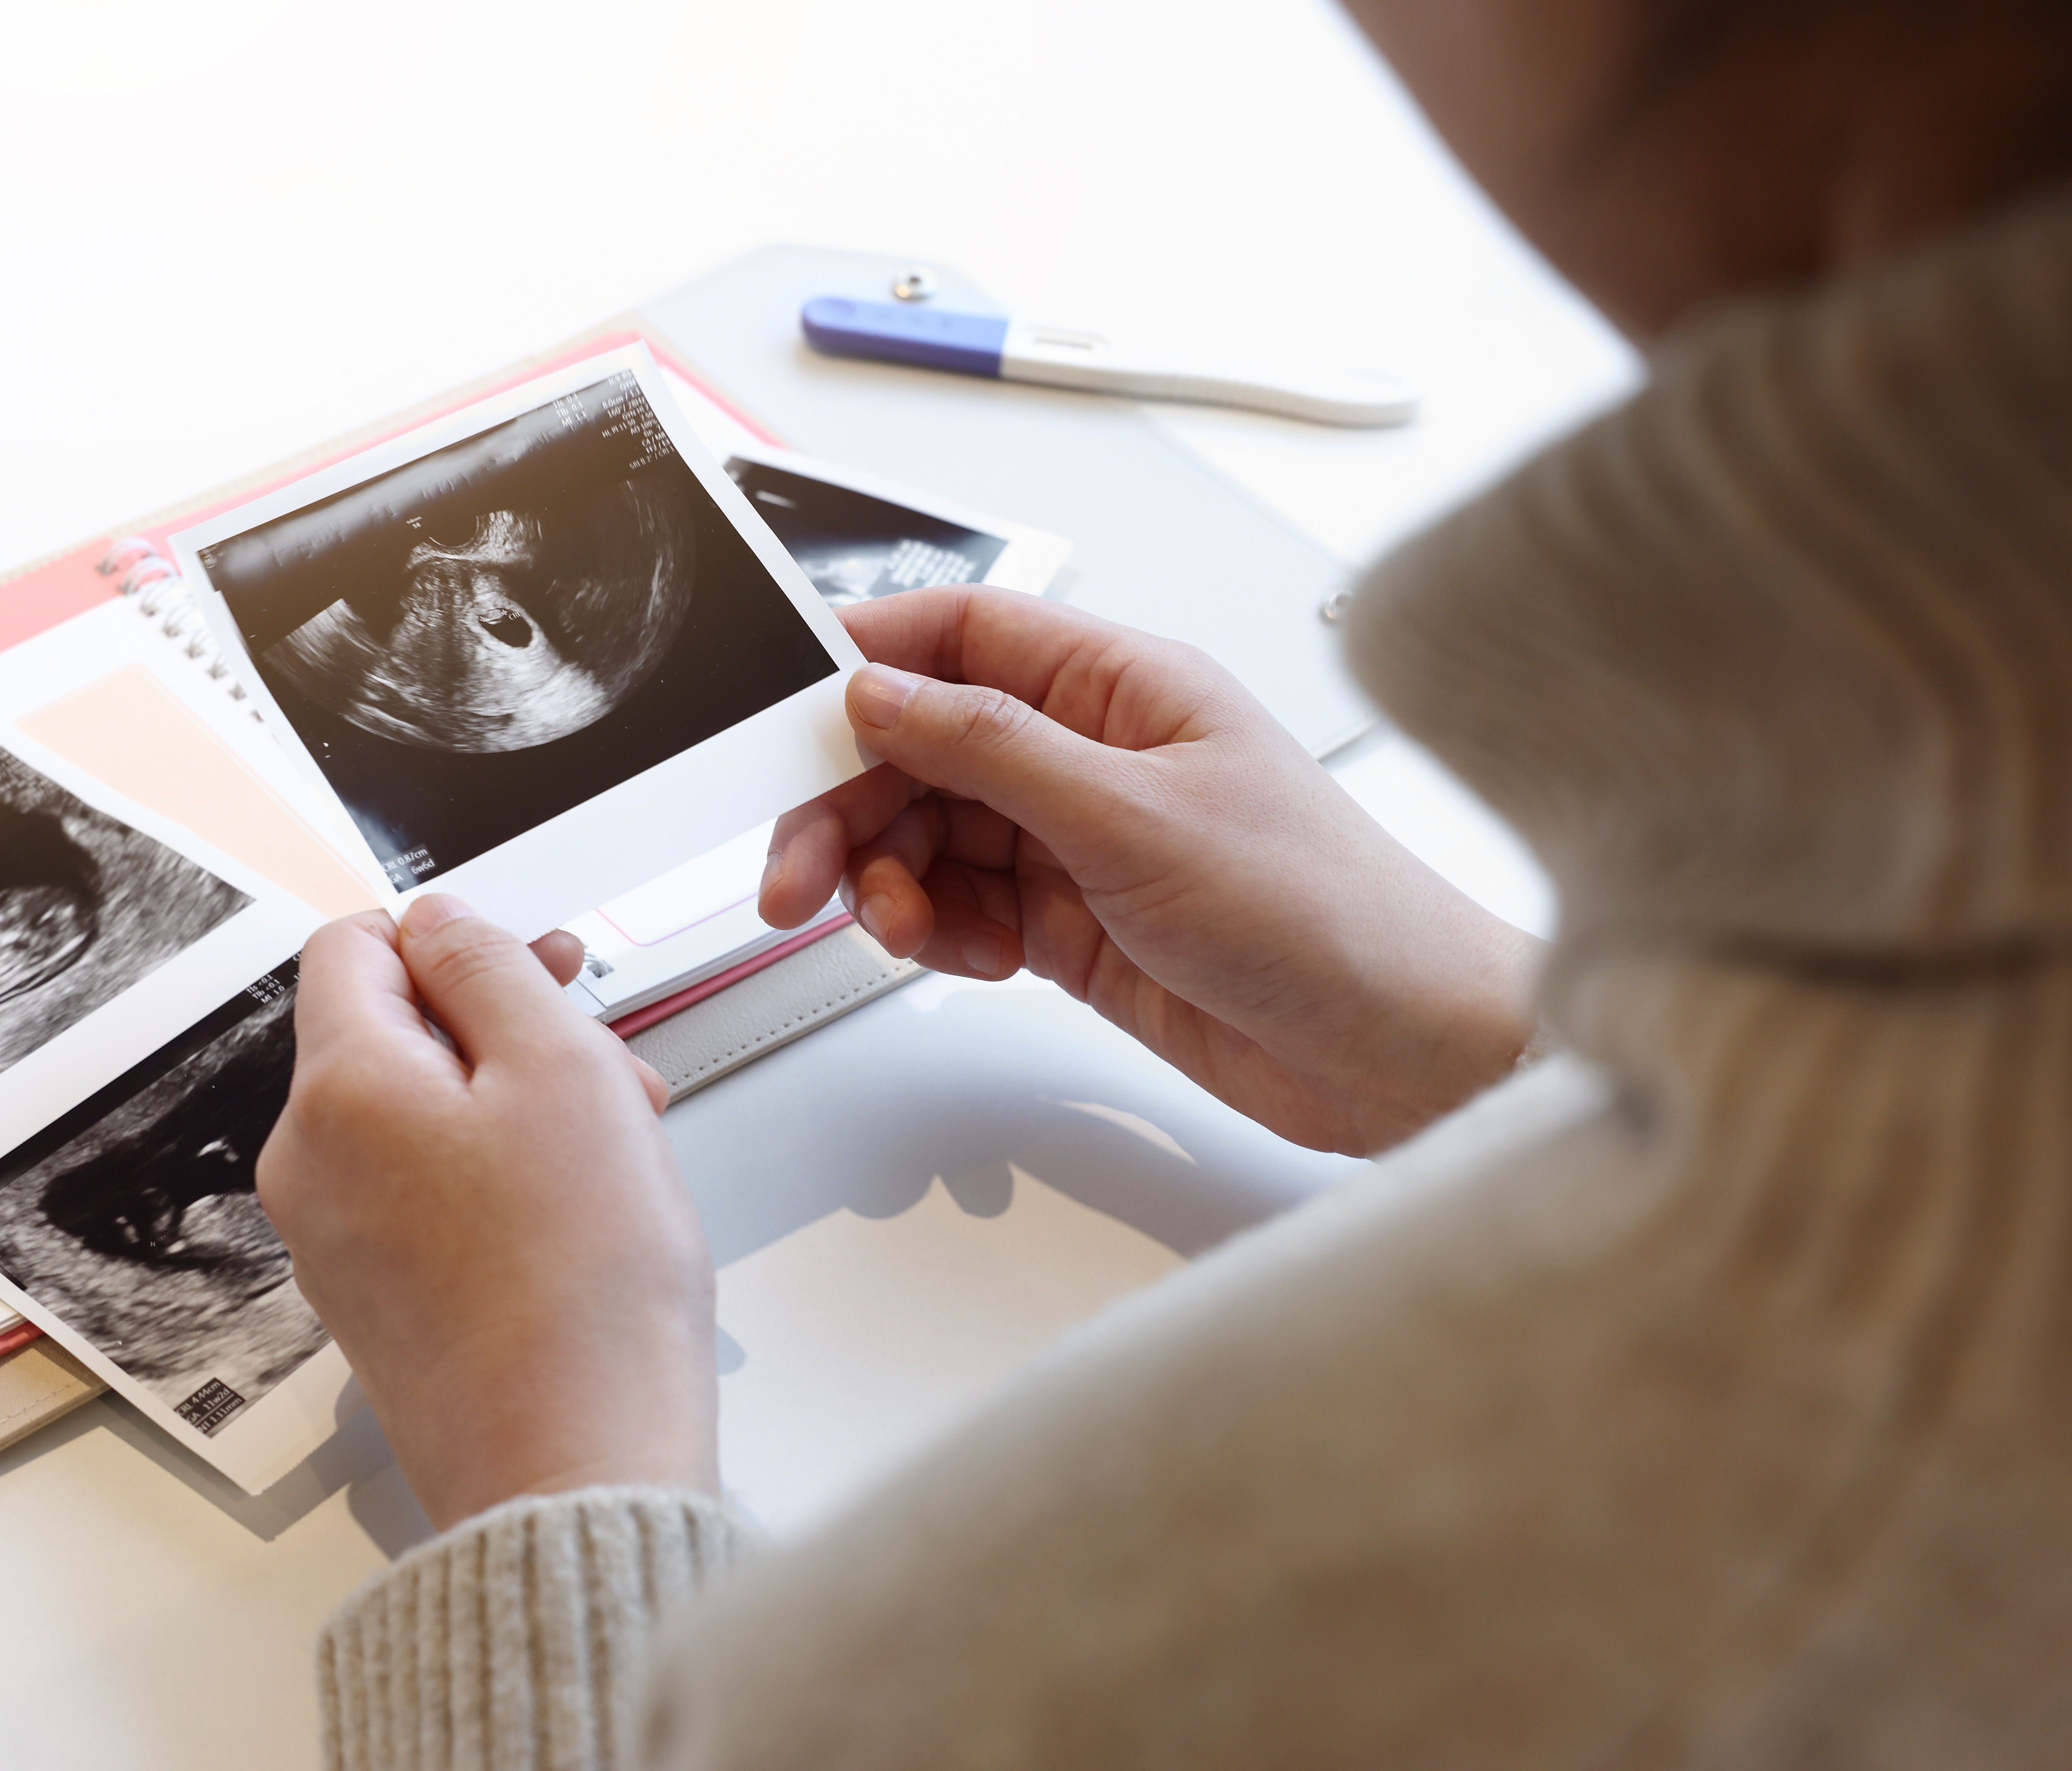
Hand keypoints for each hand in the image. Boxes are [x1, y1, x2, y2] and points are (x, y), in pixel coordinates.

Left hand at [256, 898, 718, 1529]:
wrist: (573, 1464)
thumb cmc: (580, 1285)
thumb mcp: (560, 1066)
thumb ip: (491, 968)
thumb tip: (440, 921)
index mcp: (340, 1091)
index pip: (353, 946)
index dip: (451, 938)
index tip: (534, 967)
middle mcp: (311, 1165)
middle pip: (392, 1034)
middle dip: (504, 1026)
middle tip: (603, 1052)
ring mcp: (336, 1241)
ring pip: (421, 1116)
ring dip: (518, 1100)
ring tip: (616, 1139)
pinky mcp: (378, 1300)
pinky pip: (426, 1195)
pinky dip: (501, 1174)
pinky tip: (581, 1205)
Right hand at [763, 588, 1539, 1154]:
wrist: (1399, 1053)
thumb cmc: (1327, 915)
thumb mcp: (1137, 815)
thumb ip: (994, 750)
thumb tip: (881, 694)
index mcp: (1122, 687)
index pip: (962, 634)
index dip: (864, 659)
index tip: (783, 708)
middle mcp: (1094, 754)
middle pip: (922, 746)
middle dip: (849, 802)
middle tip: (796, 871)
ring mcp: (1080, 842)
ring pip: (930, 833)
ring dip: (884, 875)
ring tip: (888, 924)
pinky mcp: (1074, 924)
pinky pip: (961, 908)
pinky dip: (930, 929)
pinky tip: (940, 951)